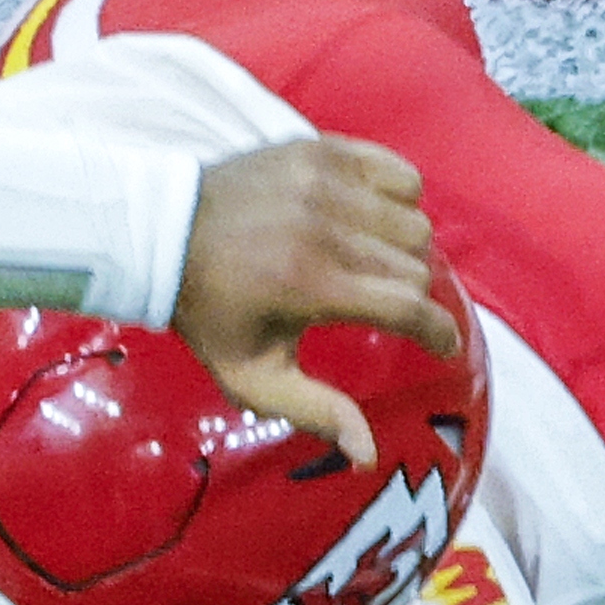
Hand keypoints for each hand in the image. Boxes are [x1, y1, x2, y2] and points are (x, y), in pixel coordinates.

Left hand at [170, 137, 455, 464]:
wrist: (160, 233)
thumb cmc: (210, 313)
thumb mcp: (252, 377)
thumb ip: (315, 412)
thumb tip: (368, 456)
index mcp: (313, 284)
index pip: (410, 307)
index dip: (439, 333)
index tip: (444, 347)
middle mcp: (326, 227)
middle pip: (416, 264)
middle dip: (414, 295)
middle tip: (389, 307)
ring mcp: (325, 181)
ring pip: (413, 218)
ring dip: (407, 248)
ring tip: (377, 263)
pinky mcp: (320, 149)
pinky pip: (396, 172)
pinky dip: (399, 197)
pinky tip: (373, 218)